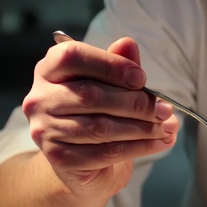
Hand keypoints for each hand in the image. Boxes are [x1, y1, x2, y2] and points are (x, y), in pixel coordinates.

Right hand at [21, 36, 178, 197]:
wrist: (82, 162)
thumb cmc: (97, 113)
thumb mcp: (110, 84)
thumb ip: (118, 64)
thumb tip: (128, 44)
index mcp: (49, 69)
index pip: (73, 57)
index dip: (110, 64)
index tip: (141, 78)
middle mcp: (40, 98)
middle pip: (91, 94)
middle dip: (136, 102)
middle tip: (165, 109)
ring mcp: (45, 130)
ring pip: (101, 126)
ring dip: (142, 127)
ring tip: (167, 126)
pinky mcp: (59, 158)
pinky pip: (106, 151)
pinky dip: (140, 146)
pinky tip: (160, 142)